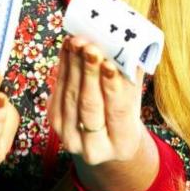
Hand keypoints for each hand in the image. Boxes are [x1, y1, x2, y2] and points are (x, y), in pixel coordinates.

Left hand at [47, 35, 145, 165]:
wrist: (105, 139)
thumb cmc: (124, 114)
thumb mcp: (134, 101)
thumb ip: (132, 79)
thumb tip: (132, 47)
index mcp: (123, 143)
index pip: (118, 111)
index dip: (113, 87)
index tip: (109, 63)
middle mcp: (95, 148)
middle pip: (90, 105)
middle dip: (89, 73)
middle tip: (90, 47)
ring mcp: (71, 138)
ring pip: (70, 97)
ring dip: (72, 66)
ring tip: (77, 42)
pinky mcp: (55, 124)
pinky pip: (58, 92)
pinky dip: (62, 68)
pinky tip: (67, 49)